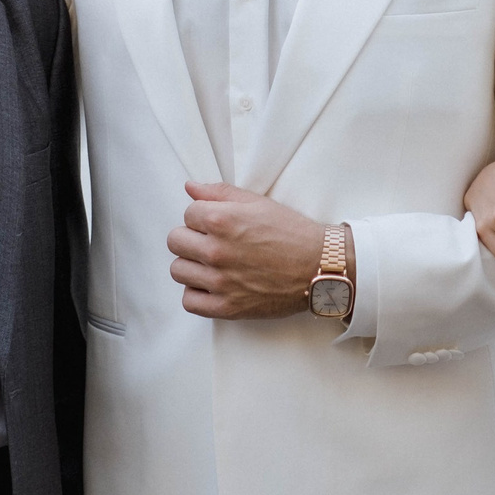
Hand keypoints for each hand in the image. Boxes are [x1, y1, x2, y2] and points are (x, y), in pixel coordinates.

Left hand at [168, 182, 332, 319]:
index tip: (216, 224)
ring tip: (212, 265)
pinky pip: (189, 301)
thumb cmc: (292, 233)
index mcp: (221, 220)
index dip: (202, 217)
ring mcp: (220, 281)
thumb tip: (191, 187)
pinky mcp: (227, 307)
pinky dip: (197, 294)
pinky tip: (212, 286)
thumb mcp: (258, 203)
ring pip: (178, 270)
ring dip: (191, 266)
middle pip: (175, 241)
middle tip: (211, 243)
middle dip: (191, 239)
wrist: (319, 266)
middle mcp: (216, 250)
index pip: (187, 214)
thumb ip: (220, 193)